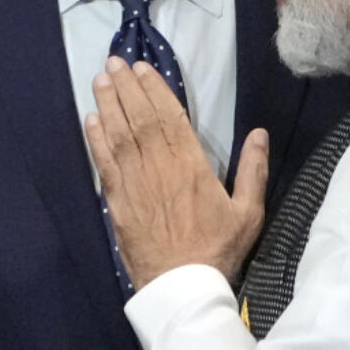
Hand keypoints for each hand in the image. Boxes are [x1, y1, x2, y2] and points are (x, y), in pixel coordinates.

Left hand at [86, 57, 268, 288]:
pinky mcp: (118, 201)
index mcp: (192, 165)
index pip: (170, 117)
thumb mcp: (248, 212)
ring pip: (118, 135)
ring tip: (100, 79)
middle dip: (126, 87)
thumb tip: (259, 132)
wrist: (183, 287)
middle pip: (139, 118)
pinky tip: (90, 119)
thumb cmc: (218, 249)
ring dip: (108, 104)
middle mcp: (160, 167)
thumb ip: (254, 170)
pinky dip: (96, 139)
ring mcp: (135, 183)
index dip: (154, 89)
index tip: (142, 69)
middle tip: (114, 62)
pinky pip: (104, 163)